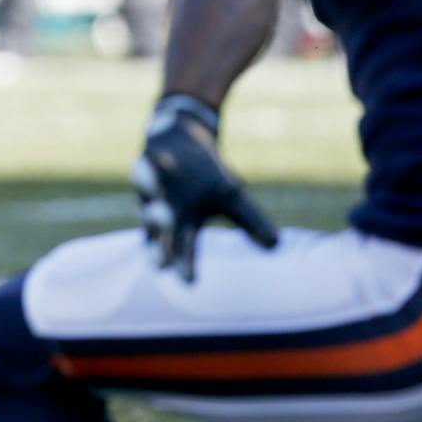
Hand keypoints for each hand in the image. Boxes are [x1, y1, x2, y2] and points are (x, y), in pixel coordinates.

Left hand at [131, 95, 277, 281]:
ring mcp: (152, 191)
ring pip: (147, 206)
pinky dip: (150, 170)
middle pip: (158, 239)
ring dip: (154, 212)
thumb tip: (277, 245)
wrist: (184, 140)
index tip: (190, 281)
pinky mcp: (146, 165)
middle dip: (161, 250)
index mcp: (185, 226)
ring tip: (164, 211)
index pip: (184, 252)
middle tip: (164, 261)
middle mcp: (163, 214)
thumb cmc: (205, 177)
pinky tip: (157, 165)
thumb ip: (251, 221)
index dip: (185, 266)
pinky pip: (145, 169)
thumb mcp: (231, 198)